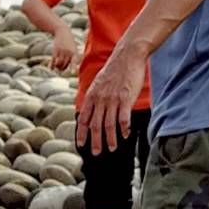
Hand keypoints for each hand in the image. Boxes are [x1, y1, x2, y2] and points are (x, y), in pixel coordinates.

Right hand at [50, 25, 76, 71]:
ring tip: (57, 67)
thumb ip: (72, 56)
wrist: (63, 31)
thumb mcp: (73, 48)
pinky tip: (50, 68)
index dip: (74, 68)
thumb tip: (68, 66)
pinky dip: (51, 65)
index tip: (73, 73)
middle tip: (61, 68)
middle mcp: (68, 52)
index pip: (74, 61)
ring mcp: (61, 51)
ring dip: (57, 67)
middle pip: (65, 65)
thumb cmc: (69, 41)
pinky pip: (53, 61)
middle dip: (63, 68)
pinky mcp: (55, 51)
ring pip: (59, 64)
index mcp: (74, 52)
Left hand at [77, 41, 146, 155]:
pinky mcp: (125, 98)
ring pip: (109, 124)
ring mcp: (112, 99)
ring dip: (110, 139)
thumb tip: (90, 110)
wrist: (127, 55)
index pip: (83, 119)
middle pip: (95, 126)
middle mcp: (100, 100)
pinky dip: (124, 128)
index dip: (81, 133)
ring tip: (112, 148)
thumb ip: (94, 97)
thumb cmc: (114, 69)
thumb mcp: (98, 83)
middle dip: (95, 141)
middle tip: (97, 153)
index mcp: (91, 96)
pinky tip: (125, 135)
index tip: (81, 145)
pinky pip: (123, 117)